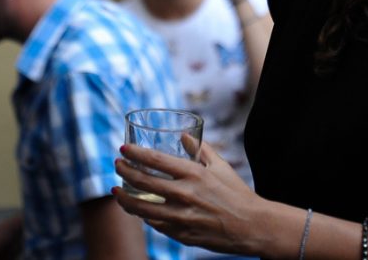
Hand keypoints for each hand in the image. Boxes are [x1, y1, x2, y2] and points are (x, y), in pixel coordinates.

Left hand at [113, 140, 262, 255]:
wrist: (250, 225)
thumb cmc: (236, 193)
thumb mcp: (221, 166)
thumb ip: (201, 149)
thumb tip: (184, 136)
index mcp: (194, 174)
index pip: (156, 160)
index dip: (135, 153)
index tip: (123, 148)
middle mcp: (184, 194)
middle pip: (143, 181)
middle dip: (124, 170)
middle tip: (117, 164)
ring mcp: (180, 216)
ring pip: (141, 207)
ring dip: (124, 198)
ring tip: (117, 192)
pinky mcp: (180, 233)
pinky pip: (154, 223)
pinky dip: (144, 215)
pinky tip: (139, 210)